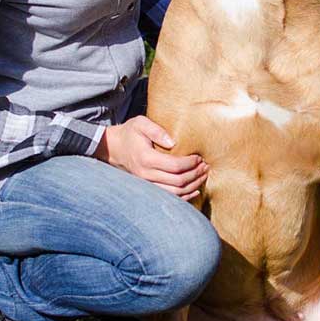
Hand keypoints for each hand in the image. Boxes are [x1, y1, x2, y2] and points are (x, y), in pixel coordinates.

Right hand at [94, 115, 208, 199]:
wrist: (113, 148)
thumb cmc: (130, 133)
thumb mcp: (141, 123)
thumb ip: (156, 130)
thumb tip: (173, 142)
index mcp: (146, 158)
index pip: (175, 166)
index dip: (190, 163)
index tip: (199, 157)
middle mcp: (146, 174)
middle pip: (178, 181)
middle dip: (195, 174)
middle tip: (206, 166)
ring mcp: (146, 184)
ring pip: (175, 193)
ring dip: (192, 185)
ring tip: (203, 176)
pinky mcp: (148, 187)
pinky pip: (169, 197)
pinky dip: (184, 196)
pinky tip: (195, 190)